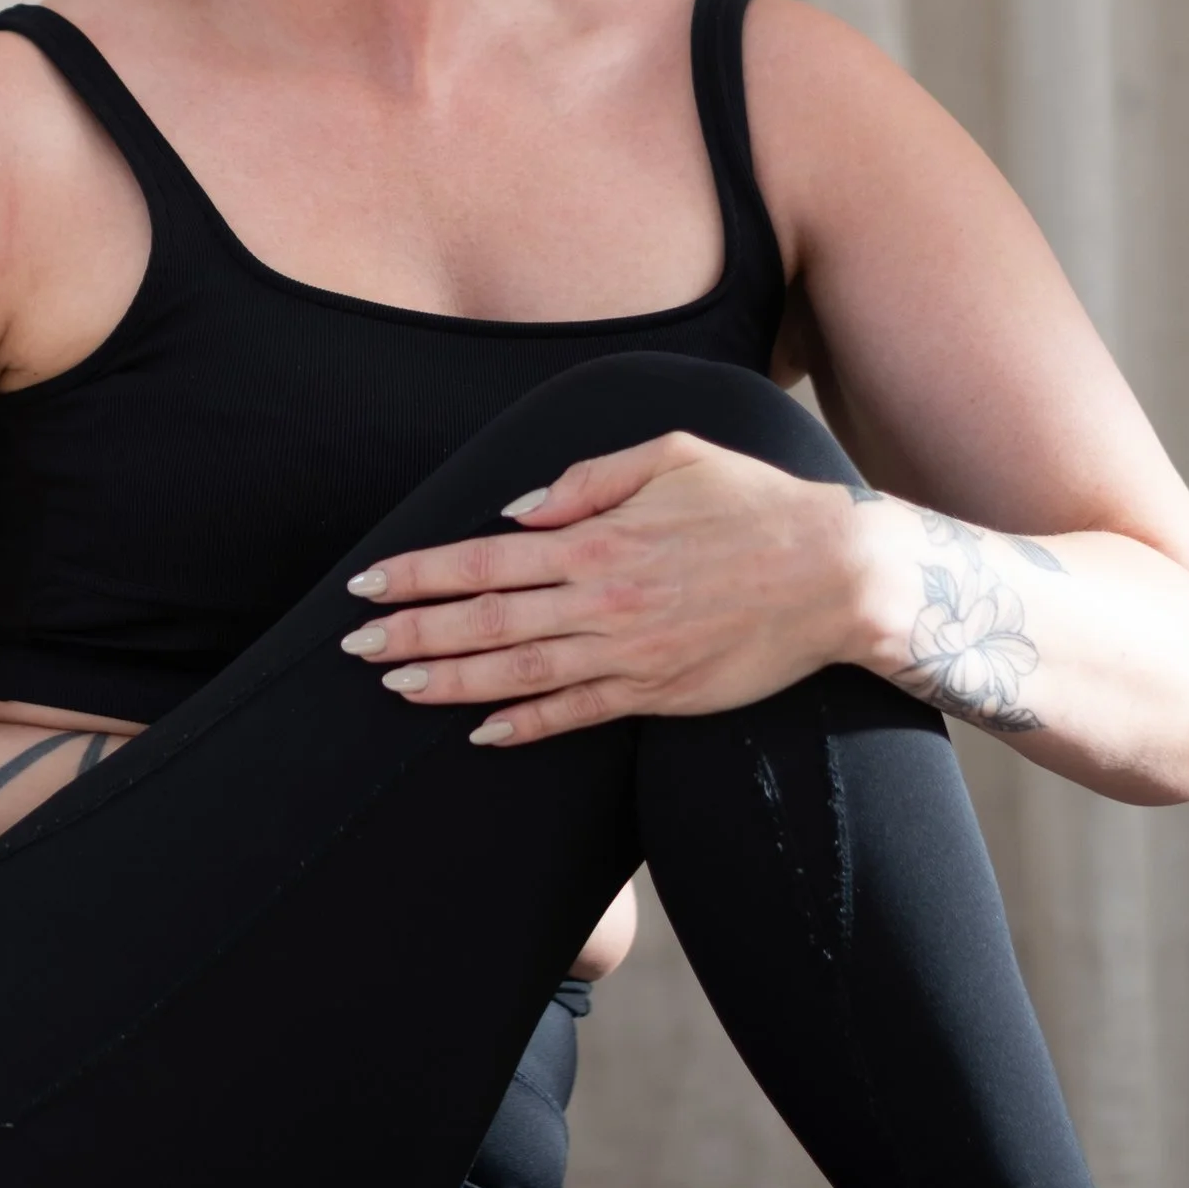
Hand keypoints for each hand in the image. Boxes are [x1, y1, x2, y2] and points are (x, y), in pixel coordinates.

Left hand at [339, 429, 869, 744]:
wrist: (833, 573)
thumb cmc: (752, 503)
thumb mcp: (671, 455)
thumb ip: (586, 480)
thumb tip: (514, 513)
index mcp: (595, 539)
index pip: (481, 561)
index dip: (417, 574)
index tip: (368, 585)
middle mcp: (600, 600)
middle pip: (483, 622)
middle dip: (411, 633)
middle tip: (354, 649)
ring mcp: (627, 654)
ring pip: (516, 674)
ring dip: (449, 682)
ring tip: (395, 688)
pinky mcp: (657, 694)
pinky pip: (576, 714)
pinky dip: (524, 725)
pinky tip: (480, 732)